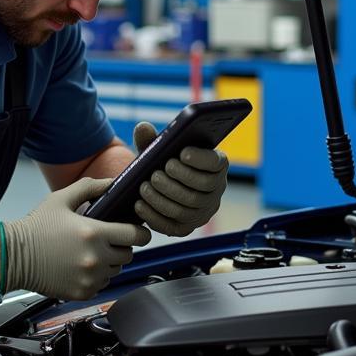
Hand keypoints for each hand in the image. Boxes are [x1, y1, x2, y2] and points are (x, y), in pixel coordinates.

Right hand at [4, 177, 149, 300]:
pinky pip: (102, 284)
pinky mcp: (82, 292)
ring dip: (110, 262)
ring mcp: (90, 278)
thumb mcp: (62, 199)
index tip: (135, 231)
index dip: (139, 232)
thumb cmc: (37, 227)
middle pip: (128, 255)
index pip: (136, 236)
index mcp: (94, 233)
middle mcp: (96, 258)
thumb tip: (112, 182)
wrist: (14, 256)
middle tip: (106, 240)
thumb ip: (90, 187)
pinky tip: (81, 266)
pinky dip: (97, 277)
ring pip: (116, 270)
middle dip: (121, 246)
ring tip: (91, 252)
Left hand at [132, 121, 228, 236]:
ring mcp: (203, 211)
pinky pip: (173, 226)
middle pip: (202, 187)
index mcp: (216, 165)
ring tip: (145, 187)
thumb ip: (152, 139)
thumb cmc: (166, 164)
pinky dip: (154, 216)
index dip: (201, 158)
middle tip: (156, 173)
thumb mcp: (161, 151)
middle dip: (178, 179)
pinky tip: (139, 204)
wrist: (163, 189)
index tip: (182, 152)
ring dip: (163, 198)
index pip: (215, 162)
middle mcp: (215, 189)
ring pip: (187, 208)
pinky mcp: (187, 228)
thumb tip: (142, 127)